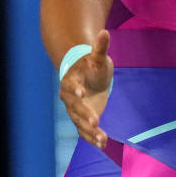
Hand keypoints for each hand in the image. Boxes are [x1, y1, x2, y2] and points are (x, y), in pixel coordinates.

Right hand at [59, 30, 113, 148]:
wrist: (87, 76)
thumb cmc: (91, 65)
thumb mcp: (97, 56)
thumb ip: (100, 47)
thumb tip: (104, 31)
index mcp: (72, 81)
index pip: (71, 86)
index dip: (75, 89)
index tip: (81, 93)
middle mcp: (70, 98)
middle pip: (75, 108)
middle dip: (85, 115)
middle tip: (95, 122)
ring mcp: (75, 110)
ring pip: (80, 122)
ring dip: (90, 131)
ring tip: (102, 138)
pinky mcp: (82, 119)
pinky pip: (85, 130)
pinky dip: (93, 138)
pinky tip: (103, 144)